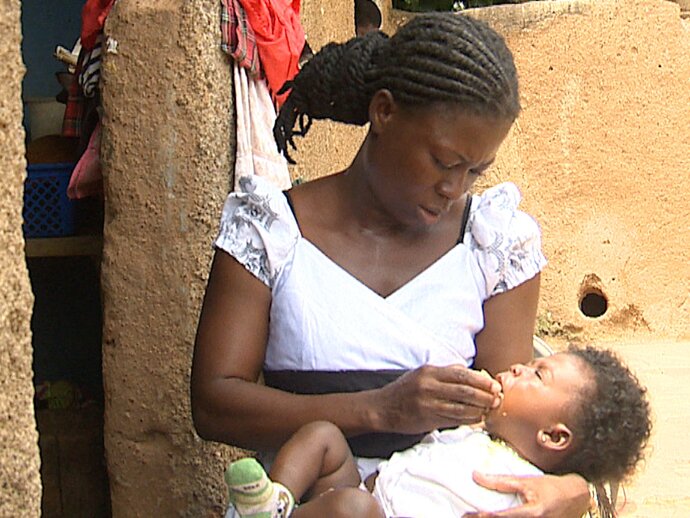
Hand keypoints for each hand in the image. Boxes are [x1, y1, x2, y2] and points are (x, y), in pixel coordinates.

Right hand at [374, 365, 501, 434]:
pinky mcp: (427, 419)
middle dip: (485, 395)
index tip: (494, 385)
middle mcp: (429, 386)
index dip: (481, 380)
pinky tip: (478, 418)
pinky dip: (469, 419)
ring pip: (462, 407)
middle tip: (497, 398)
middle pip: (465, 390)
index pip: (462, 374)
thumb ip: (446, 373)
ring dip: (480, 409)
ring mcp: (428, 404)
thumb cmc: (405, 390)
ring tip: (490, 409)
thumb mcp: (422, 375)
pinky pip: (454, 420)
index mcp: (429, 372)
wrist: (382, 408)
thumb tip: (472, 374)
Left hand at [462, 472, 589, 517]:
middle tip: (465, 516)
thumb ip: (501, 481)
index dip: (482, 516)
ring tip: (474, 515)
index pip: (502, 517)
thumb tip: (476, 476)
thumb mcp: (526, 481)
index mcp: (532, 513)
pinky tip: (491, 515)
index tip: (467, 514)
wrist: (576, 498)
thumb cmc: (551, 488)